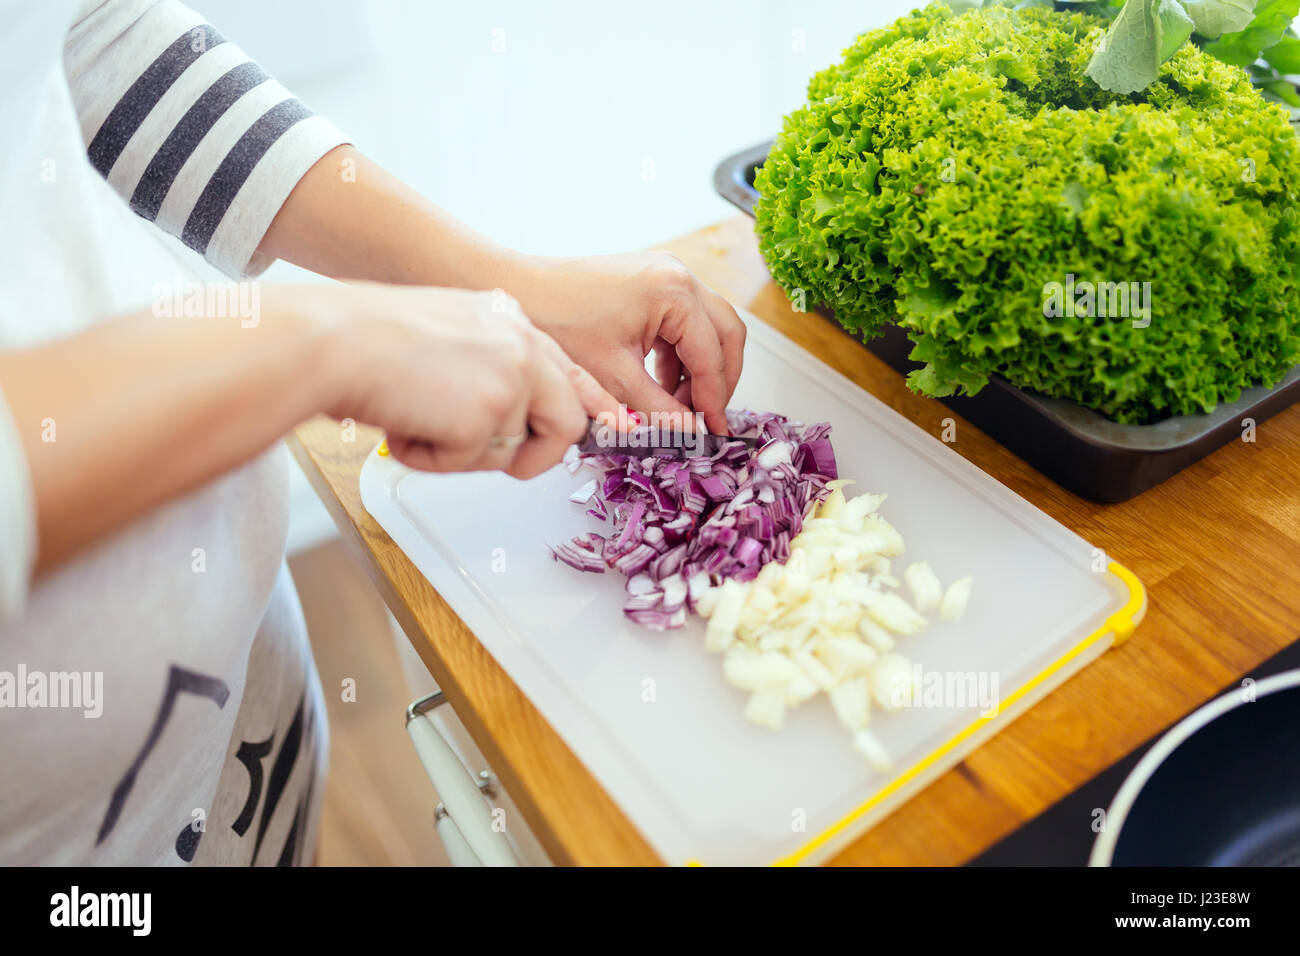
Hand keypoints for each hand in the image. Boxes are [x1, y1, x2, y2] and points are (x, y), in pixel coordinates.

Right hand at [320, 283, 616, 477]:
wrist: (333, 341)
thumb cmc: (367, 339)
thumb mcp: (446, 337)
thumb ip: (487, 366)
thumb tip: (507, 415)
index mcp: (510, 321)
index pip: (568, 372)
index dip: (583, 409)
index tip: (605, 431)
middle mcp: (521, 344)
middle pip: (568, 420)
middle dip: (538, 456)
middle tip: (508, 466)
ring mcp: (512, 377)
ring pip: (515, 450)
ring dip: (463, 453)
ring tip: (419, 420)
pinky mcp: (490, 413)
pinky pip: (470, 463)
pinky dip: (430, 458)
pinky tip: (404, 424)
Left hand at [503, 252, 745, 433]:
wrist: (517, 288)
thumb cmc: (556, 320)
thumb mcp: (614, 377)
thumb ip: (660, 409)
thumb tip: (692, 433)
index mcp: (674, 292)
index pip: (712, 355)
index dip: (714, 399)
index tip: (714, 430)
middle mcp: (678, 275)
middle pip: (725, 334)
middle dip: (719, 380)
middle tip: (708, 417)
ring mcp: (666, 274)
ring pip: (708, 327)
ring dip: (700, 368)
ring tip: (679, 405)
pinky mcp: (652, 282)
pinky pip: (683, 322)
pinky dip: (680, 355)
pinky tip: (660, 384)